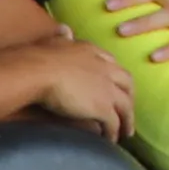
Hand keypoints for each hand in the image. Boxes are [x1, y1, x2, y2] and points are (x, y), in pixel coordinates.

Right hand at [0, 33, 134, 137]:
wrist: (39, 71)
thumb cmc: (40, 56)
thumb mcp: (54, 41)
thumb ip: (62, 36)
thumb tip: (64, 29)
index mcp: (94, 52)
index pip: (112, 64)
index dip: (114, 76)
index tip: (114, 84)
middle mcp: (106, 69)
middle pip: (127, 84)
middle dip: (129, 97)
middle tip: (127, 110)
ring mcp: (107, 89)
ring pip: (126, 106)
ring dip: (127, 120)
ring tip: (125, 132)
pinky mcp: (103, 107)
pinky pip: (114, 123)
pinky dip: (114, 132)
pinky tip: (111, 140)